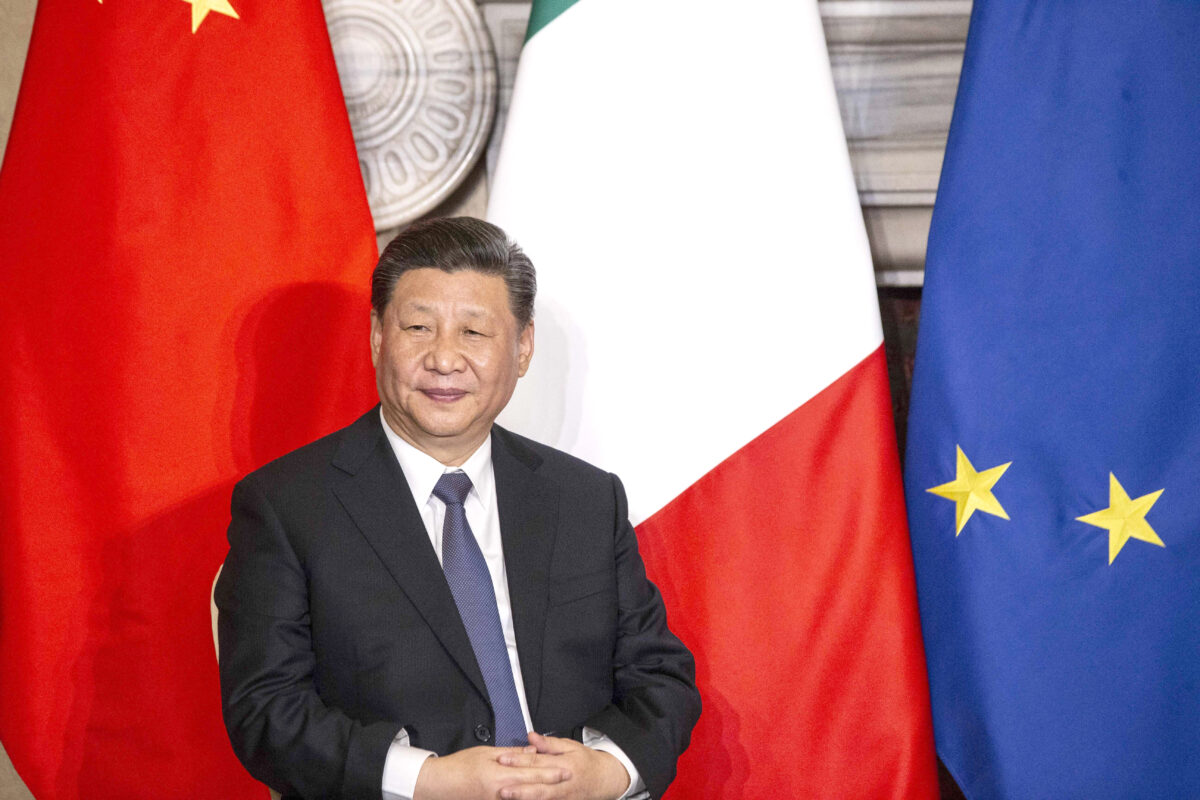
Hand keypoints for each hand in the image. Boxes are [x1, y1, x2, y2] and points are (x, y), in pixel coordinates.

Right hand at [413, 745, 570, 799]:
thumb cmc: (459, 767)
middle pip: (532, 786)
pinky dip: (525, 798)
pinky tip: (534, 796)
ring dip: (541, 794)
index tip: (565, 768)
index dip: (550, 770)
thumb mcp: (485, 753)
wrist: (439, 785)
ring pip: (525, 797)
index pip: (531, 771)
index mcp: (501, 774)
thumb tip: (529, 751)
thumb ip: (510, 753)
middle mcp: (502, 791)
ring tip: (558, 791)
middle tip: (569, 779)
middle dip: (552, 783)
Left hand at [495, 732, 629, 799]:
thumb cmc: (586, 762)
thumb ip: (549, 744)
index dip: (519, 761)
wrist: (605, 779)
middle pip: (539, 787)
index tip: (503, 759)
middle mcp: (564, 783)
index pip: (538, 763)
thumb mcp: (571, 746)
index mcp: (565, 764)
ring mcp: (565, 798)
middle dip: (519, 788)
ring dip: (525, 799)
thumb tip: (531, 736)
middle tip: (501, 788)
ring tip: (507, 798)